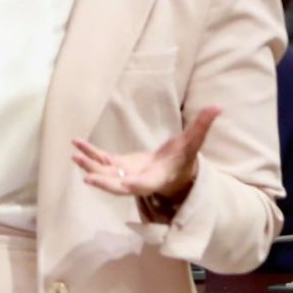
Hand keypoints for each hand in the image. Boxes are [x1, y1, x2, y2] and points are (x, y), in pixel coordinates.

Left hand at [72, 107, 219, 207]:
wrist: (172, 170)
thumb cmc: (184, 157)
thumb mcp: (193, 142)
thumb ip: (202, 126)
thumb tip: (218, 107)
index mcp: (157, 178)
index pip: (146, 185)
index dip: (135, 185)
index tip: (127, 184)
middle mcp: (138, 181)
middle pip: (119, 186)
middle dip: (104, 182)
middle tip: (87, 178)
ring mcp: (126, 175)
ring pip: (106, 174)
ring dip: (90, 166)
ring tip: (75, 156)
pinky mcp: (118, 167)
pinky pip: (101, 162)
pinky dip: (90, 155)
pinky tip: (76, 145)